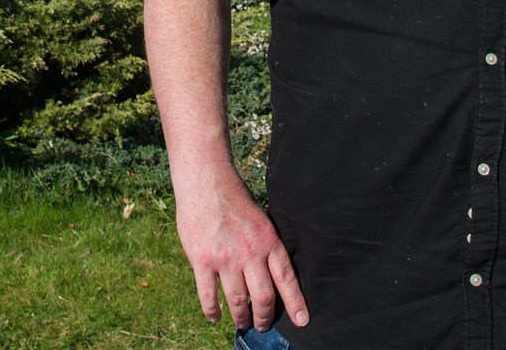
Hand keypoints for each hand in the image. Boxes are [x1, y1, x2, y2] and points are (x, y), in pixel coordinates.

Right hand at [175, 178, 308, 332]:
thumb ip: (265, 244)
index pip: (286, 279)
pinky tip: (215, 317)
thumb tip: (272, 271)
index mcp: (268, 240)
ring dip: (241, 317)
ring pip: (238, 301)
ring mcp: (225, 259)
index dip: (295, 303)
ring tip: (242, 323)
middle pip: (263, 297)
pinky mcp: (202, 261)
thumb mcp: (260, 218)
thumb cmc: (233, 196)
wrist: (205, 180)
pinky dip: (212, 311)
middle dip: (264, 317)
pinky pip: (208, 296)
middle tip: (263, 325)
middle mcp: (250, 253)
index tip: (302, 321)